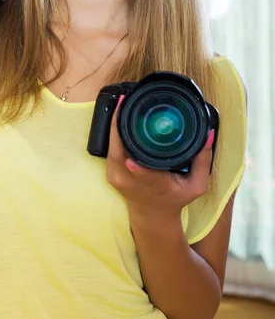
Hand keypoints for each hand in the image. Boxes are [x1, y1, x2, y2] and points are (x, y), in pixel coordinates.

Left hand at [106, 95, 214, 218]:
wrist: (153, 216)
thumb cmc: (175, 199)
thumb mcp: (197, 186)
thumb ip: (203, 161)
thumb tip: (209, 134)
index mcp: (152, 185)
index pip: (141, 173)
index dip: (136, 164)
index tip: (131, 155)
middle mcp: (131, 181)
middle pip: (118, 152)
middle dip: (119, 125)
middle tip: (126, 101)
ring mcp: (117, 177)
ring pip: (111, 147)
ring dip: (115, 125)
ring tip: (123, 103)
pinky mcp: (110, 173)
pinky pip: (109, 149)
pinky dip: (113, 133)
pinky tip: (119, 117)